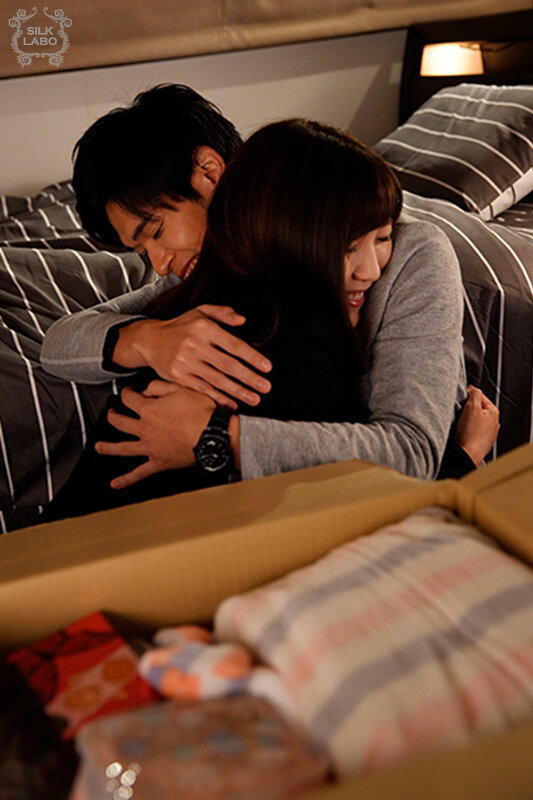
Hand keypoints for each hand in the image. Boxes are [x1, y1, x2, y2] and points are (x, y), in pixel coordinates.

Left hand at [95, 382, 239, 488]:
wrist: (214, 435)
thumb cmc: (202, 413)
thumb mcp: (181, 389)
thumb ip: (160, 386)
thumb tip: (147, 389)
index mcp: (149, 410)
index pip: (129, 399)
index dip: (127, 393)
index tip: (129, 392)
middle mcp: (145, 429)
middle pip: (120, 422)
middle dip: (113, 415)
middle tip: (112, 413)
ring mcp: (150, 447)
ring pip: (122, 447)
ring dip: (108, 447)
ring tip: (99, 447)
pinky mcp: (159, 463)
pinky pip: (139, 473)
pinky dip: (126, 480)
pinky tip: (115, 483)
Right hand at [113, 305, 271, 409]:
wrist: (150, 341)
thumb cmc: (181, 326)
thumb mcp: (201, 311)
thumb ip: (223, 313)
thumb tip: (243, 320)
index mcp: (203, 328)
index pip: (233, 344)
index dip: (252, 357)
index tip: (267, 367)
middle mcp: (194, 345)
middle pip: (228, 365)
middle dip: (249, 378)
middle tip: (266, 387)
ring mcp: (185, 363)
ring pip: (217, 380)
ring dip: (238, 391)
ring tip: (254, 398)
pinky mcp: (179, 377)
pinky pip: (203, 389)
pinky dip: (218, 398)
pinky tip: (232, 404)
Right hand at [455, 386, 499, 466]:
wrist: (466, 455)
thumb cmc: (470, 434)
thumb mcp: (471, 407)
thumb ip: (474, 393)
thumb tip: (473, 389)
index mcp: (494, 412)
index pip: (480, 396)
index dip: (468, 396)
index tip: (461, 400)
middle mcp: (493, 423)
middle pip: (477, 408)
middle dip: (467, 409)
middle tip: (460, 413)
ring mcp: (488, 433)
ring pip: (474, 420)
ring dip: (466, 420)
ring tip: (460, 424)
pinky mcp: (480, 442)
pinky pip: (472, 431)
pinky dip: (466, 430)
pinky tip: (462, 433)